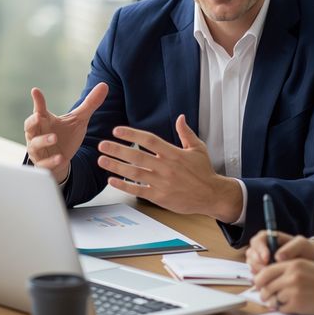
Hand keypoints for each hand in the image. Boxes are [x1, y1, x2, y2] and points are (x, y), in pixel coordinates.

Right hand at [24, 82, 108, 182]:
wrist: (62, 159)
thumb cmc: (66, 136)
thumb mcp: (80, 120)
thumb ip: (90, 103)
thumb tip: (104, 85)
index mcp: (45, 121)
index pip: (39, 109)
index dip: (37, 100)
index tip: (35, 91)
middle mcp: (38, 134)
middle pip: (29, 126)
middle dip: (32, 121)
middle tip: (38, 116)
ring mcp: (38, 150)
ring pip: (34, 145)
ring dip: (43, 141)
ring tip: (54, 138)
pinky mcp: (43, 164)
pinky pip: (43, 164)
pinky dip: (50, 161)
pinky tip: (60, 158)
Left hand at [96, 115, 242, 221]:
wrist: (211, 195)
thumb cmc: (204, 172)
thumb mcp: (198, 149)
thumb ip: (186, 133)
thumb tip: (180, 117)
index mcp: (173, 153)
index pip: (148, 140)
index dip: (131, 134)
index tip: (117, 131)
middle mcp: (165, 167)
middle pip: (136, 156)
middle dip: (117, 149)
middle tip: (102, 144)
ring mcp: (161, 183)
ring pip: (134, 173)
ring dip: (116, 166)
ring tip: (102, 160)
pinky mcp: (159, 197)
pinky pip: (138, 190)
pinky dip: (124, 185)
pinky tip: (112, 180)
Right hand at [246, 231, 313, 274]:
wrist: (311, 264)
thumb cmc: (306, 250)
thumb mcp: (302, 245)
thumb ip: (291, 248)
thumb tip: (278, 256)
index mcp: (269, 238)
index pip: (258, 241)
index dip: (259, 250)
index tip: (267, 259)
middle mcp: (262, 248)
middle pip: (251, 254)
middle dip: (257, 263)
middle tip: (267, 271)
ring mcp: (261, 260)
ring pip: (251, 265)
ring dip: (258, 272)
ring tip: (270, 278)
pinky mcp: (263, 272)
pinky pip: (256, 275)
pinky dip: (261, 279)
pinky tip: (270, 283)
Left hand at [253, 259, 313, 314]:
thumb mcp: (306, 266)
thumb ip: (287, 270)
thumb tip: (268, 280)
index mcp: (293, 264)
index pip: (266, 272)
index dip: (260, 280)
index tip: (259, 285)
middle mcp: (291, 276)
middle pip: (266, 287)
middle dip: (265, 294)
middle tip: (266, 297)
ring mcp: (293, 291)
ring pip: (272, 299)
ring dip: (275, 302)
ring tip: (282, 302)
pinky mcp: (297, 305)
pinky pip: (281, 309)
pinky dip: (284, 309)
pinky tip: (292, 307)